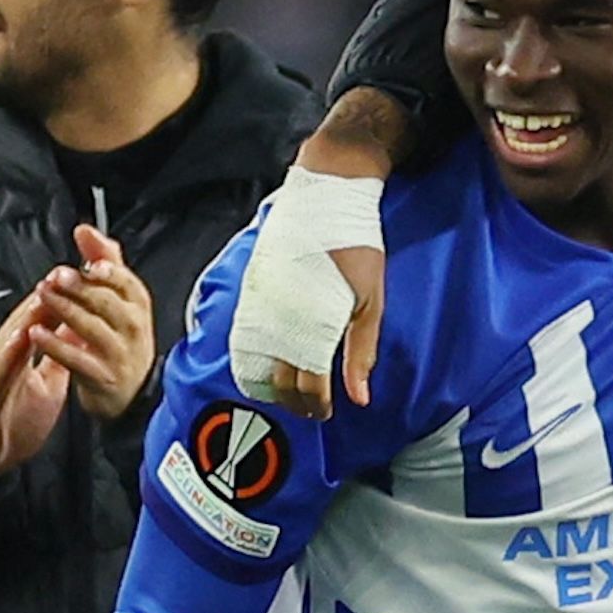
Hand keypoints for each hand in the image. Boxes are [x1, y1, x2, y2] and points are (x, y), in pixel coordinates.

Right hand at [0, 291, 69, 485]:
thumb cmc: (12, 421)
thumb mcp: (47, 384)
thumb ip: (59, 357)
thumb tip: (79, 334)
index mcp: (19, 351)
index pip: (43, 317)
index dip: (63, 296)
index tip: (85, 275)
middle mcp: (3, 353)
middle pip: (26, 318)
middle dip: (47, 293)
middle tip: (69, 268)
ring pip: (10, 334)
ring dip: (29, 313)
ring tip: (48, 290)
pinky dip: (9, 350)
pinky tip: (22, 337)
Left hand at [35, 224, 156, 421]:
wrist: (128, 395)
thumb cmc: (120, 340)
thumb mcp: (121, 301)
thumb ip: (105, 262)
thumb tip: (86, 230)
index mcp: (137, 306)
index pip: (126, 282)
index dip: (109, 269)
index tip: (90, 260)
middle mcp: (132, 328)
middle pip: (107, 302)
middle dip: (81, 287)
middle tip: (57, 276)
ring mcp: (118, 353)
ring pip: (91, 327)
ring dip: (65, 310)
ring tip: (43, 296)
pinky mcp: (102, 377)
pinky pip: (77, 359)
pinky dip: (56, 345)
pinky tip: (37, 334)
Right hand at [257, 246, 381, 420]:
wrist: (324, 200)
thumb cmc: (356, 248)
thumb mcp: (371, 302)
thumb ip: (361, 352)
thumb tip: (359, 398)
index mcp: (314, 325)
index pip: (308, 384)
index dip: (317, 405)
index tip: (325, 412)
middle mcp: (280, 320)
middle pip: (279, 381)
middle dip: (294, 401)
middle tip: (310, 409)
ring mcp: (260, 306)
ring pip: (253, 365)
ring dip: (269, 386)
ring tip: (288, 394)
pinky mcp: (249, 292)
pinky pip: (241, 340)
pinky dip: (250, 362)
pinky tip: (266, 366)